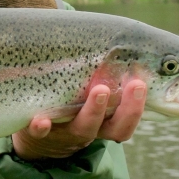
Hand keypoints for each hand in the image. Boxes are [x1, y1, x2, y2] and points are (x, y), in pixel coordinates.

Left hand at [12, 79, 146, 160]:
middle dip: (126, 109)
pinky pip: (39, 133)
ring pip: (82, 128)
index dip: (136, 108)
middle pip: (113, 127)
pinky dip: (41, 128)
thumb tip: (124, 42)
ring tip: (100, 90)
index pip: (125, 122)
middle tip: (135, 84)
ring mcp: (64, 131)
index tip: (141, 83)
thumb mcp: (87, 96)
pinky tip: (41, 120)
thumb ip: (103, 77)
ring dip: (93, 111)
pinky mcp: (38, 131)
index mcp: (103, 123)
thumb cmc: (68, 106)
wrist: (37, 135)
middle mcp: (88, 129)